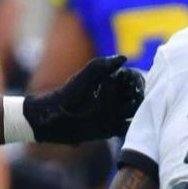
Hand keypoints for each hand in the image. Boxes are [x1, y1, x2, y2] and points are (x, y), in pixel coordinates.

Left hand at [24, 55, 144, 143]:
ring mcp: (112, 115)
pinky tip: (130, 125)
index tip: (135, 84)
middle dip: (138, 96)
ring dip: (137, 112)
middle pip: (136, 96)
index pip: (131, 80)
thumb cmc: (65, 95)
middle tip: (135, 99)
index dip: (136, 80)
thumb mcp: (83, 79)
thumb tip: (124, 58)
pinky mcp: (108, 130)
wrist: (48, 119)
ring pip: (134, 112)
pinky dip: (132, 127)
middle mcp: (113, 99)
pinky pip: (126, 129)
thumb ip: (101, 66)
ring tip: (131, 111)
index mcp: (109, 84)